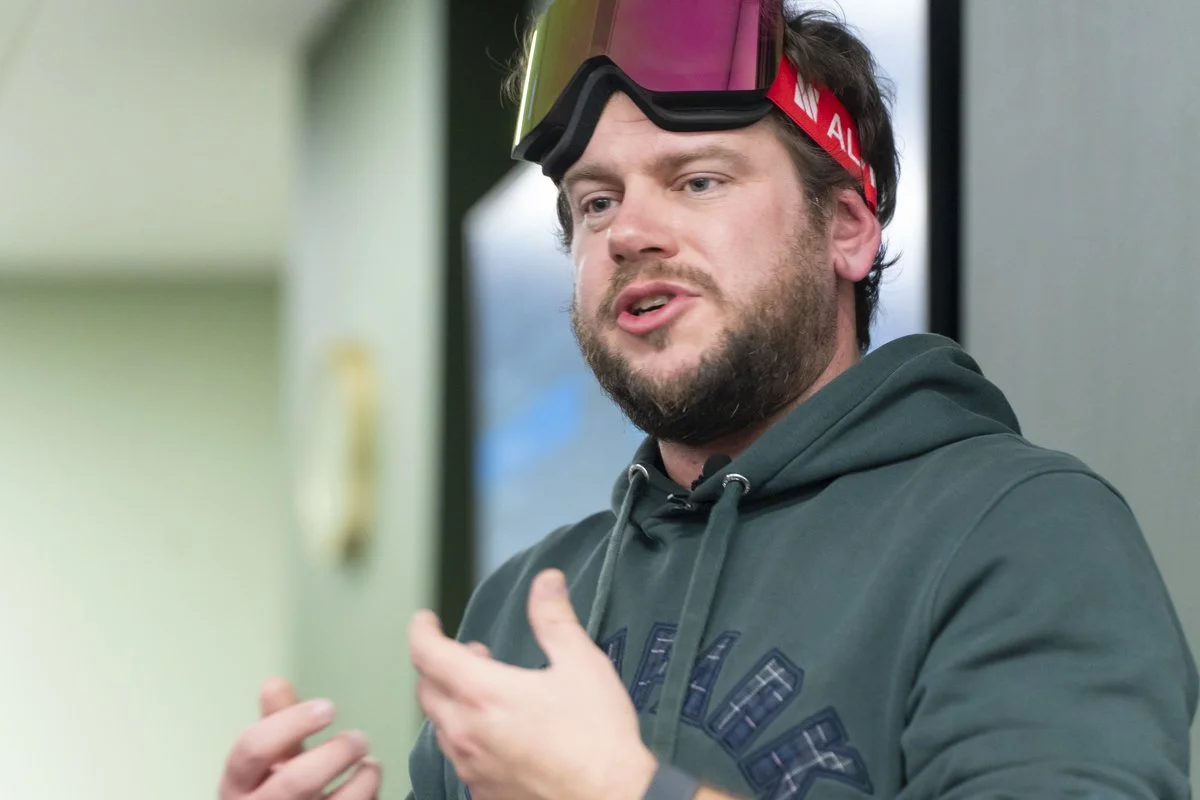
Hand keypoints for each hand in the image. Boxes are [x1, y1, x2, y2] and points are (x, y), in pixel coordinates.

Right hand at [218, 677, 381, 799]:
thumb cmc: (277, 795)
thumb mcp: (271, 761)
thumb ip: (277, 723)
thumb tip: (274, 683)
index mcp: (236, 786)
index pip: (252, 748)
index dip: (292, 723)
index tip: (328, 707)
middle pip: (296, 781)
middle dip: (336, 753)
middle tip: (358, 739)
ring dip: (362, 779)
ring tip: (370, 764)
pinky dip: (369, 795)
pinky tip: (370, 785)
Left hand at [409, 569, 656, 799]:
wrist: (614, 799)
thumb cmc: (598, 737)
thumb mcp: (581, 664)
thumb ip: (554, 619)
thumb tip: (545, 582)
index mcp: (483, 694)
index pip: (428, 654)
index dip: (421, 631)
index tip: (425, 620)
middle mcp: (467, 733)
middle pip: (427, 691)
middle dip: (438, 665)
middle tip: (468, 652)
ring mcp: (473, 768)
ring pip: (441, 728)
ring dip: (452, 702)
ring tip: (484, 692)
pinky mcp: (485, 794)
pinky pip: (461, 760)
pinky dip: (467, 738)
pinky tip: (496, 735)